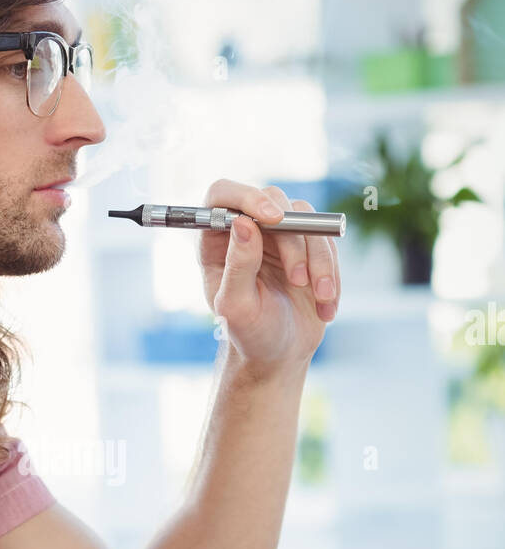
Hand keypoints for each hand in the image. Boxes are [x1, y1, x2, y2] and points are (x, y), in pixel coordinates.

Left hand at [198, 179, 340, 374]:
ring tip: (319, 298)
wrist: (280, 353)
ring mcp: (279, 235)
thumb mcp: (238, 306)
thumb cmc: (250, 334)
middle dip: (293, 241)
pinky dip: (332, 271)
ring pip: (307, 218)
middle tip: (299, 280)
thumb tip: (243, 222)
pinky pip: (328, 239)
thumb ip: (238, 265)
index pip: (223, 195)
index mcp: (216, 241)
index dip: (246, 196)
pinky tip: (325, 304)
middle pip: (273, 201)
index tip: (272, 217)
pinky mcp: (308, 245)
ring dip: (319, 260)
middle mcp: (247, 230)